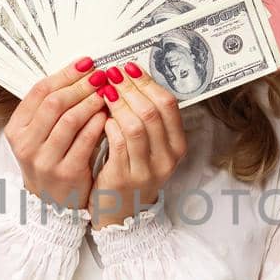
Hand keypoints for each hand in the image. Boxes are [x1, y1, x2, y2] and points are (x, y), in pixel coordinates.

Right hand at [6, 57, 109, 211]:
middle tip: (100, 75)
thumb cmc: (51, 161)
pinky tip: (107, 114)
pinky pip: (84, 141)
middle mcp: (26, 144)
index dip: (65, 74)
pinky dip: (97, 124)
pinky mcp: (66, 173)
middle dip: (80, 85)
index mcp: (17, 129)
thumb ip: (52, 107)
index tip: (86, 63)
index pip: (39, 91)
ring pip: (70, 120)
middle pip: (55, 103)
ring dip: (91, 101)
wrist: (53, 204)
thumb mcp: (39, 135)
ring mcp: (45, 160)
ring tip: (106, 91)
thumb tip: (79, 70)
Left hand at [89, 61, 187, 228]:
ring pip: (135, 127)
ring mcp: (147, 170)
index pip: (168, 104)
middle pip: (152, 112)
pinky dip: (110, 127)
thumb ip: (147, 118)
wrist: (122, 211)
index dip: (148, 82)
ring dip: (118, 104)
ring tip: (105, 91)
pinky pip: (118, 145)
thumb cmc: (132, 171)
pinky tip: (102, 118)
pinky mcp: (124, 178)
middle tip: (112, 74)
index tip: (129, 68)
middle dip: (130, 89)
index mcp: (177, 145)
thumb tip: (132, 78)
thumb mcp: (150, 147)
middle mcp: (167, 157)